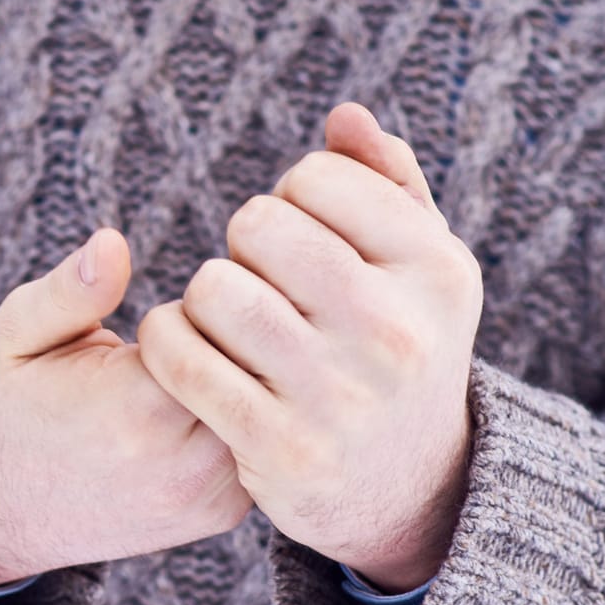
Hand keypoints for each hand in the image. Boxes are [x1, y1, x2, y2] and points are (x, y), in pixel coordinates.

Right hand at [0, 228, 254, 587]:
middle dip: (232, 339)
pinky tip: (201, 406)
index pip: (220, 324)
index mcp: (132, 410)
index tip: (172, 307)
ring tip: (194, 367)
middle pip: (258, 366)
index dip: (203, 303)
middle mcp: (180, 464)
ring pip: (270, 407)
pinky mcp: (220, 515)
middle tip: (192, 331)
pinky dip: (243, 418)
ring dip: (245, 379)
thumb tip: (113, 242)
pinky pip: (260, 444)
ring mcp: (205, 498)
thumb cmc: (5, 406)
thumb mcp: (17, 334)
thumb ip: (70, 290)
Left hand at [137, 103, 482, 593]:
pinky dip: (167, 341)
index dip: (290, 198)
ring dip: (202, 297)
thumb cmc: (396, 345)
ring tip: (227, 319)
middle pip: (257, 226)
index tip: (302, 239)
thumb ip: (386, 181)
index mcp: (437, 270)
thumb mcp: (418, 267)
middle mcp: (396, 331)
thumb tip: (344, 116)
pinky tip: (186, 349)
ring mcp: (338, 395)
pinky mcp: (278, 447)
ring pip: (213, 289)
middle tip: (260, 282)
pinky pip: (179, 357)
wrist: (404, 487)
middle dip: (244, 245)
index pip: (315, 178)